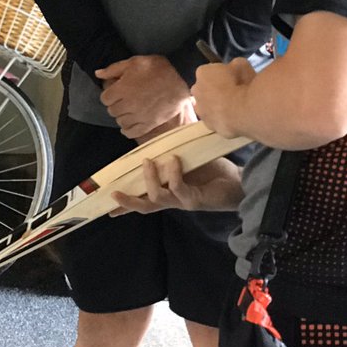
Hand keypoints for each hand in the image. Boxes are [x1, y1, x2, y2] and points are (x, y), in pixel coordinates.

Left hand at [96, 55, 191, 139]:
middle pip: (112, 111)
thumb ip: (113, 69)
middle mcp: (128, 105)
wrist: (180, 81)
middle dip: (115, 105)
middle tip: (123, 100)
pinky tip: (129, 125)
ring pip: (121, 122)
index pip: (104, 99)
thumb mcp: (134, 62)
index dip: (109, 95)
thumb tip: (97, 73)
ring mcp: (138, 116)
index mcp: (121, 89)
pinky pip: (132, 132)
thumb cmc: (157, 69)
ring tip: (128, 110)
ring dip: (122, 116)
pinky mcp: (149, 123)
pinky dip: (128, 130)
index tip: (115, 92)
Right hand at [109, 154, 242, 215]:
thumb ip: (170, 155)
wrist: (239, 182)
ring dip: (150, 179)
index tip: (107, 206)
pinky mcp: (194, 200)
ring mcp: (183, 202)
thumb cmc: (213, 170)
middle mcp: (173, 200)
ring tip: (149, 162)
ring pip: (157, 197)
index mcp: (169, 192)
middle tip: (114, 193)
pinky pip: (177, 188)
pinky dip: (173, 173)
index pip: (144, 199)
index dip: (125, 204)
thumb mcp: (186, 160)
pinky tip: (174, 161)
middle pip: (145, 207)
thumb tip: (157, 139)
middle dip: (128, 202)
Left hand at [193, 58, 255, 137]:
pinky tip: (235, 119)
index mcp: (203, 72)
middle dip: (216, 90)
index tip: (234, 78)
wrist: (241, 111)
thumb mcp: (242, 65)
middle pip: (206, 88)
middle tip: (234, 92)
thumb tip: (235, 67)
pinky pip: (214, 119)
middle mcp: (196, 89)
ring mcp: (200, 108)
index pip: (210, 71)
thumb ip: (235, 65)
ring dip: (217, 105)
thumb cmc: (241, 84)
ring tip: (235, 107)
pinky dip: (222, 119)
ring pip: (207, 105)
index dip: (223, 74)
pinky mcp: (208, 124)